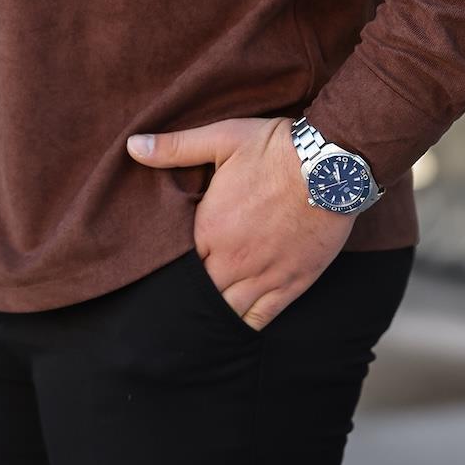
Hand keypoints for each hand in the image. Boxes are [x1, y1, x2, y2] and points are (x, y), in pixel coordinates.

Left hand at [126, 116, 356, 331]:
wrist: (332, 164)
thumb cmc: (276, 148)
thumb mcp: (221, 138)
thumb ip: (175, 148)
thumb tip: (132, 146)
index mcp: (210, 227)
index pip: (179, 262)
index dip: (173, 268)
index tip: (167, 271)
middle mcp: (232, 258)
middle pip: (200, 291)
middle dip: (190, 295)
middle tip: (178, 306)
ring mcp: (263, 275)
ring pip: (227, 310)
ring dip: (213, 314)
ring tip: (199, 323)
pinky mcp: (291, 284)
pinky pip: (261, 317)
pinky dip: (245, 325)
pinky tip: (234, 325)